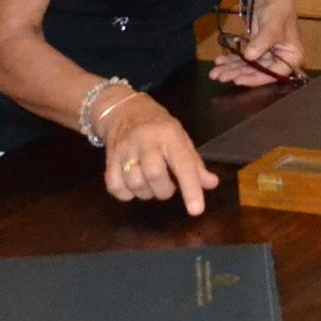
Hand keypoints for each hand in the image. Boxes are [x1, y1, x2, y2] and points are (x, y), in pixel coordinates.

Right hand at [97, 93, 217, 215]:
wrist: (124, 110)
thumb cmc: (159, 127)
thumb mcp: (181, 138)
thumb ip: (194, 163)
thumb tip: (211, 184)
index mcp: (170, 135)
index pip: (183, 163)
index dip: (191, 188)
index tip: (197, 210)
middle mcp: (146, 140)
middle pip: (154, 174)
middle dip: (164, 190)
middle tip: (168, 187)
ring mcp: (125, 149)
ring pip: (134, 183)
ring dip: (146, 193)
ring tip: (151, 184)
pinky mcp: (109, 159)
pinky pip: (115, 186)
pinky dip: (126, 194)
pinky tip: (133, 186)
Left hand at [209, 0, 304, 85]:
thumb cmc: (278, 5)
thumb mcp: (273, 23)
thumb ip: (263, 40)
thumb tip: (250, 57)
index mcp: (292, 56)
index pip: (274, 74)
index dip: (256, 78)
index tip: (238, 79)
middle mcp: (281, 58)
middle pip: (258, 72)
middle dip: (238, 74)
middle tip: (220, 77)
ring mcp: (268, 54)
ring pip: (249, 66)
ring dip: (232, 69)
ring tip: (215, 73)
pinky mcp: (257, 48)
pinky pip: (244, 58)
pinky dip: (232, 60)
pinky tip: (220, 61)